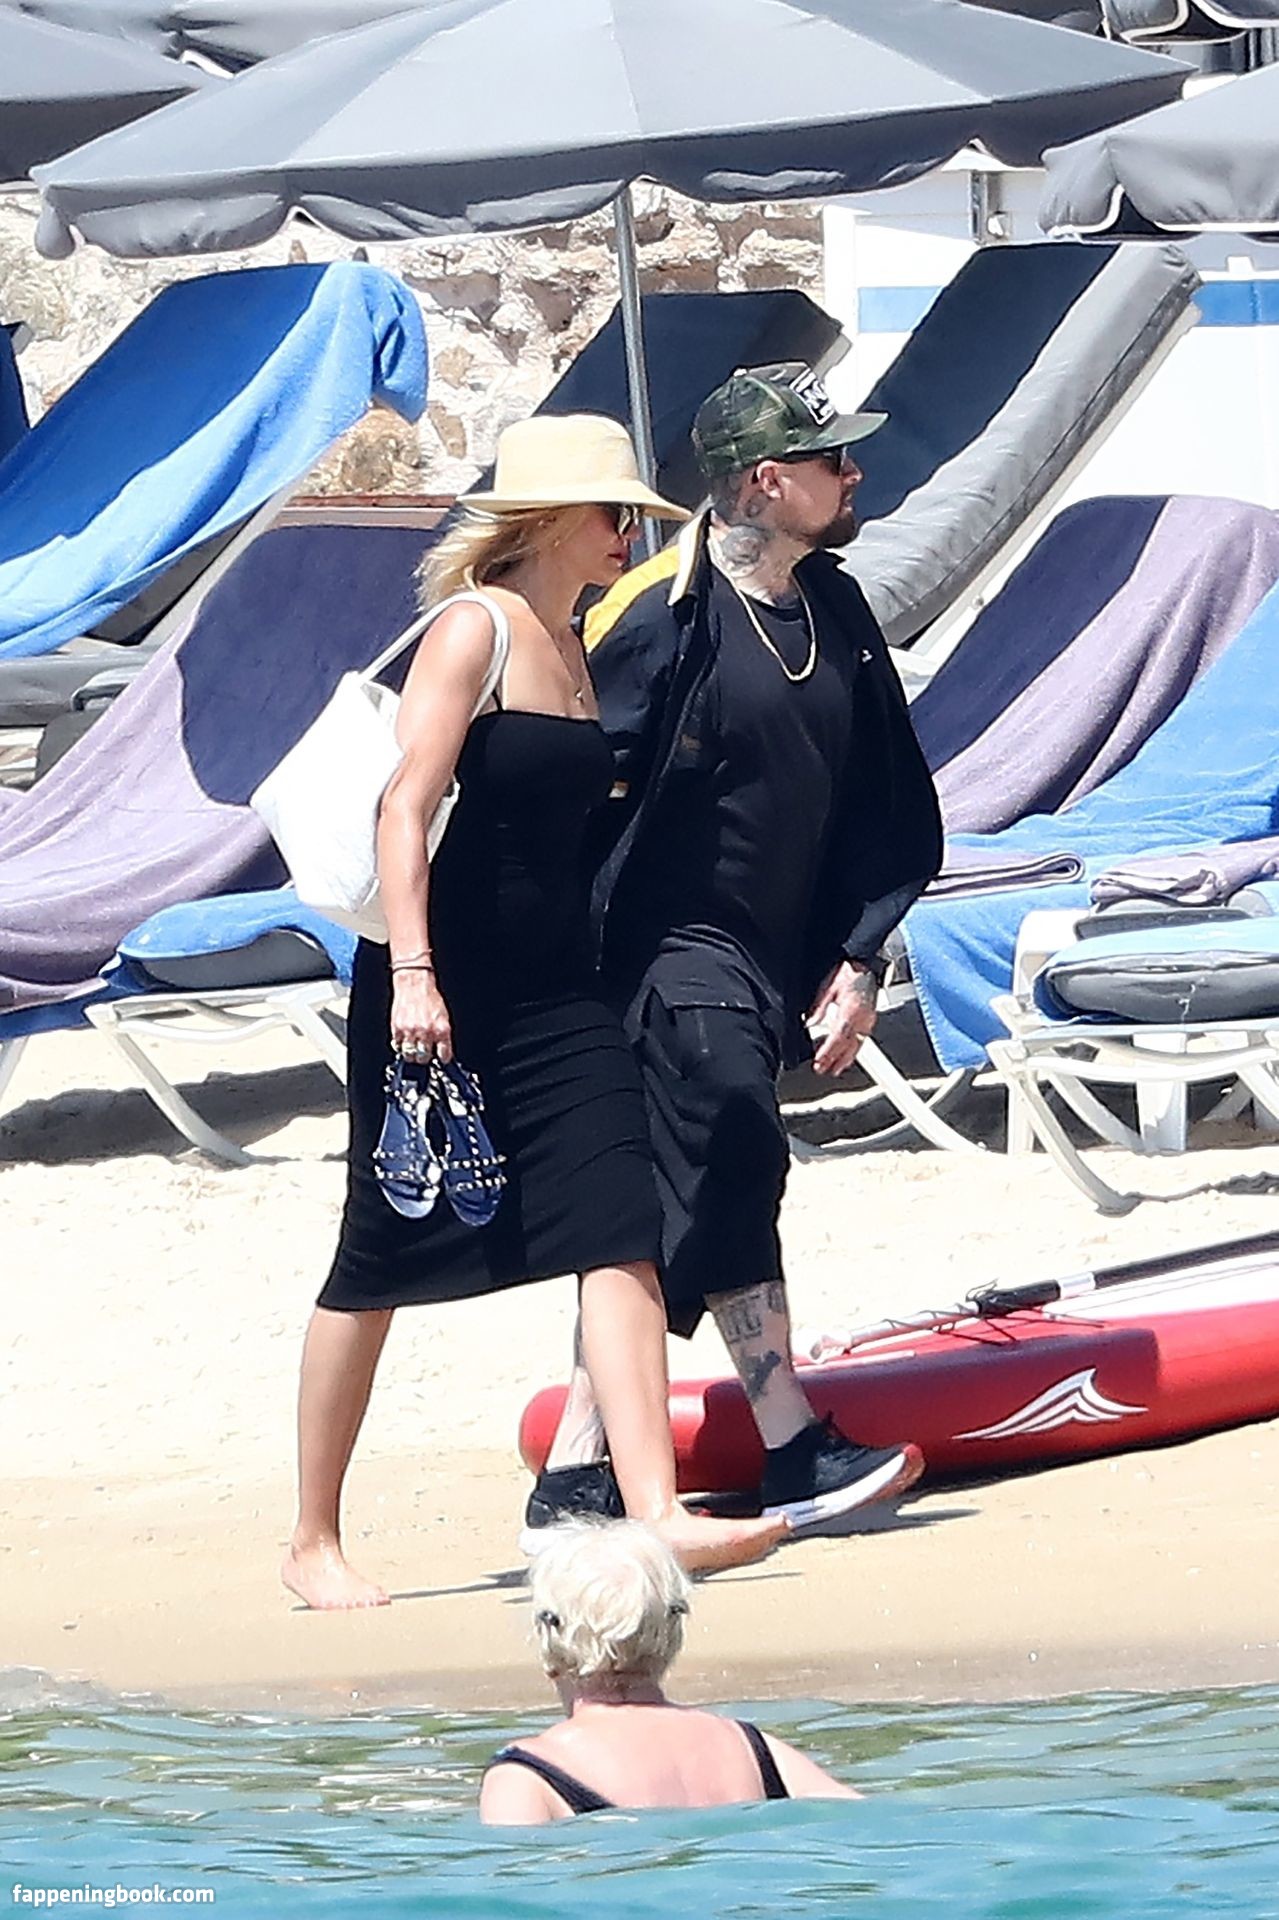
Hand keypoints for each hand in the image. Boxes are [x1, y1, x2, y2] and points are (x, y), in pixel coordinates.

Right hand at [390, 968, 452, 1064]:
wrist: (414, 984)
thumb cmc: (430, 998)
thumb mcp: (443, 1016)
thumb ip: (442, 1035)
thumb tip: (442, 1050)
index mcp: (441, 1029)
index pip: (444, 1055)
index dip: (443, 1058)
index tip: (441, 1058)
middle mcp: (426, 1032)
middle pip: (424, 1058)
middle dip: (425, 1057)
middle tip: (425, 1052)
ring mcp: (410, 1031)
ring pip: (409, 1055)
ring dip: (412, 1054)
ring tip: (414, 1048)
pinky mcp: (397, 1029)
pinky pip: (398, 1046)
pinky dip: (401, 1046)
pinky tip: (405, 1040)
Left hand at [806, 960, 877, 1076]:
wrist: (866, 964)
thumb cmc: (849, 971)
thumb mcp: (828, 985)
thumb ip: (819, 1006)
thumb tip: (810, 1023)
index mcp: (852, 1009)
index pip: (839, 1036)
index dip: (829, 1051)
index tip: (819, 1061)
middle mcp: (863, 1017)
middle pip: (848, 1044)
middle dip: (835, 1059)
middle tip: (822, 1069)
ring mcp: (869, 1019)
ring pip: (858, 1045)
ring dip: (845, 1059)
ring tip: (835, 1069)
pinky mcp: (871, 1019)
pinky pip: (863, 1039)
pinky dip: (854, 1050)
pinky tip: (847, 1055)